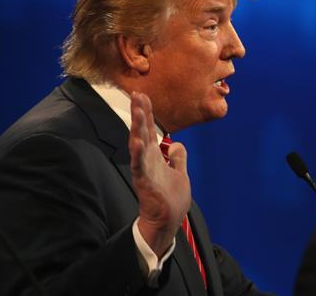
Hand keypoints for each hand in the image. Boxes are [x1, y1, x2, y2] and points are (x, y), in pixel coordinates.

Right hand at [129, 92, 190, 256]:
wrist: (167, 221)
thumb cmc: (170, 199)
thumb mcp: (179, 174)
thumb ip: (178, 159)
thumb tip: (177, 145)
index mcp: (155, 157)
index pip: (150, 130)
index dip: (147, 113)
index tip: (143, 95)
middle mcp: (147, 160)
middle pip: (142, 132)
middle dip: (140, 113)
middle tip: (137, 94)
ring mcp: (145, 170)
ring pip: (139, 144)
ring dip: (138, 127)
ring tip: (137, 111)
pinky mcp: (145, 181)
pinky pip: (140, 165)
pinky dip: (137, 153)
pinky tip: (136, 141)